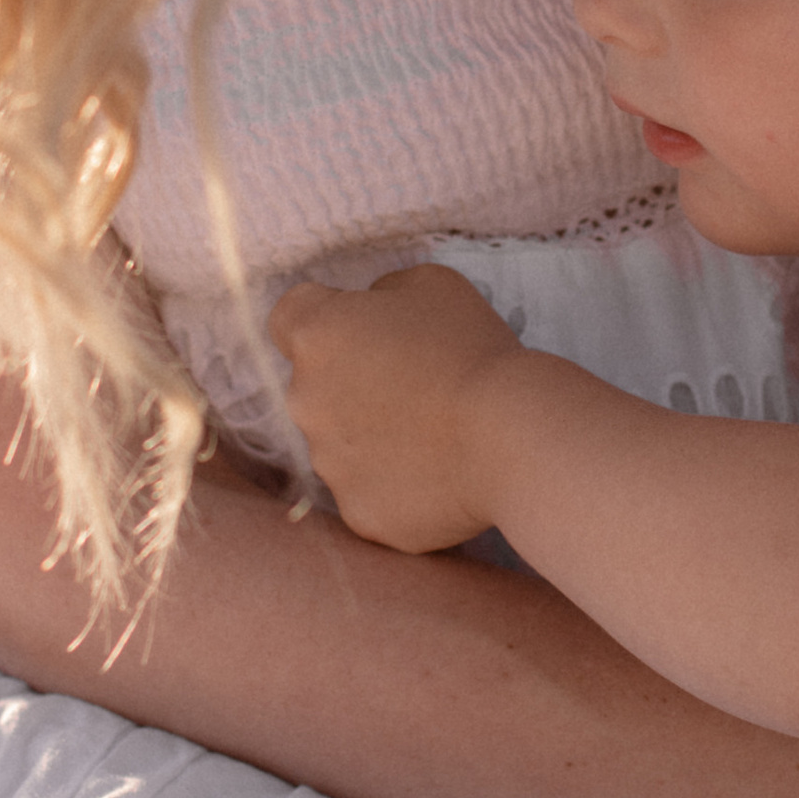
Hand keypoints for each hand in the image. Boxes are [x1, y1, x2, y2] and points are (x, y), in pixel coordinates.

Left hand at [269, 266, 524, 552]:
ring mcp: (328, 464)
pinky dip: (396, 485)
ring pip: (340, 444)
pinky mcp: (357, 512)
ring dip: (372, 437)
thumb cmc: (472, 348)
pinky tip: (441, 475)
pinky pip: (370, 492)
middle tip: (415, 387)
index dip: (327, 321)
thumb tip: (372, 315)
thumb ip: (383, 295)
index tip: (366, 330)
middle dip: (352, 384)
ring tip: (436, 436)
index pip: (289, 319)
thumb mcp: (430, 285)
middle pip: (316, 387)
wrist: (509, 435)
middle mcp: (305, 400)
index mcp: (317, 334)